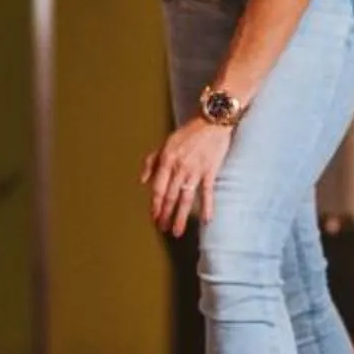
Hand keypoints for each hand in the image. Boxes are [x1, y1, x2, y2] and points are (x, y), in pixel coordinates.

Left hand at [141, 119, 231, 237]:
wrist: (211, 121)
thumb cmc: (189, 132)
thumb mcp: (165, 143)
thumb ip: (152, 161)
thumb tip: (142, 181)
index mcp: (167, 160)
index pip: (158, 188)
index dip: (155, 205)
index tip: (153, 218)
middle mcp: (179, 168)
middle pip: (170, 197)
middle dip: (165, 215)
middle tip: (162, 229)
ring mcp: (195, 171)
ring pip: (185, 199)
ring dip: (180, 217)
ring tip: (177, 232)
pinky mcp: (210, 171)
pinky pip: (207, 192)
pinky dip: (207, 207)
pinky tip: (205, 220)